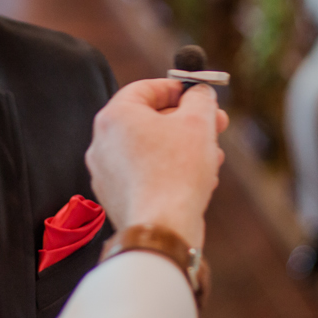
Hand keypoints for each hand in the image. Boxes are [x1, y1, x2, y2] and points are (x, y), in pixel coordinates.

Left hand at [86, 80, 228, 249]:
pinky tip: (197, 179)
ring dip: (182, 147)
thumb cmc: (178, 171)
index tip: (198, 95)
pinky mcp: (115, 198)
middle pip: (149, 120)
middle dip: (186, 121)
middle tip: (216, 124)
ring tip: (213, 156)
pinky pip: (144, 174)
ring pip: (149, 149)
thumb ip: (200, 97)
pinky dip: (169, 171)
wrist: (163, 229)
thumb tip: (200, 92)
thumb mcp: (199, 121)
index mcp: (114, 116)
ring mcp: (105, 173)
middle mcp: (101, 142)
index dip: (176, 88)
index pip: (145, 88)